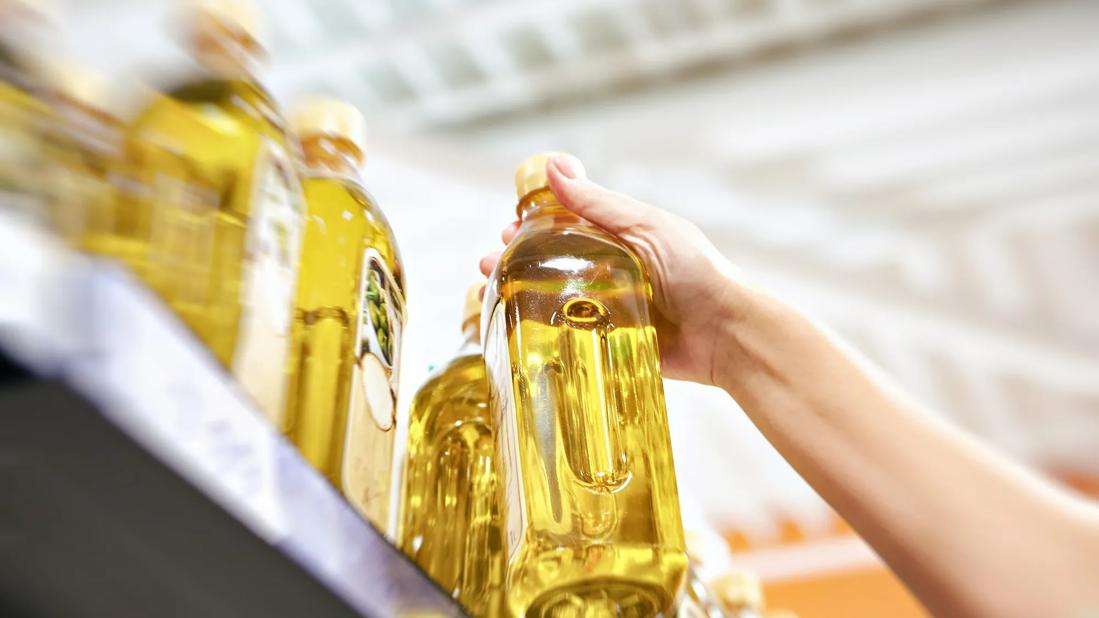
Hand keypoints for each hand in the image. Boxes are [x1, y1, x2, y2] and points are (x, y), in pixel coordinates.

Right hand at [479, 155, 746, 385]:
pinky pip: (570, 337)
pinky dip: (541, 332)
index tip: (507, 230)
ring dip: (520, 294)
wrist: (727, 334)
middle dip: (517, 262)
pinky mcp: (611, 345)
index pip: (566, 226)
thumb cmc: (696, 272)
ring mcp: (610, 310)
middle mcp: (612, 272)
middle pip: (553, 263)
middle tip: (491, 263)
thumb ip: (598, 204)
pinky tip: (515, 329)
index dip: (533, 227)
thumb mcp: (645, 227)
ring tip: (490, 291)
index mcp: (621, 239)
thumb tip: (552, 165)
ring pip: (554, 299)